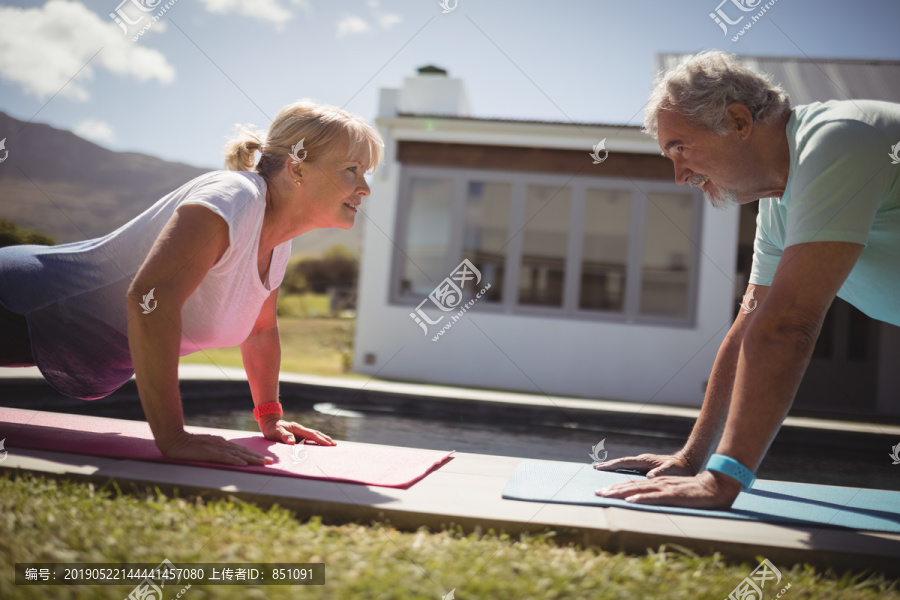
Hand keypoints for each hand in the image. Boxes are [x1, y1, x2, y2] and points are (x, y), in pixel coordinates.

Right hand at [159, 430, 272, 465]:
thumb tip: (227, 456)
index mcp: (221, 443)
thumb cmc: (188, 445)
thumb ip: (216, 450)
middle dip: (257, 457)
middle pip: (243, 451)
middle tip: (270, 462)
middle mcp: (222, 444)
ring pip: (238, 454)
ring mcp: (216, 447)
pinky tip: (244, 464)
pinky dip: (236, 460)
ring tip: (263, 463)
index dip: (253, 455)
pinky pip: (225, 457)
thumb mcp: (206, 446)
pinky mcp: (209, 452)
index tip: (264, 459)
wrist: (174, 439)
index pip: (240, 450)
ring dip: (251, 459)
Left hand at [258, 416, 335, 446]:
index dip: (320, 439)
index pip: (312, 434)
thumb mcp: (275, 432)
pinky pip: (309, 439)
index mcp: (297, 428)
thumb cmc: (271, 428)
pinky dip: (316, 441)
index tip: (328, 444)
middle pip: (316, 434)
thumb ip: (284, 436)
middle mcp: (300, 430)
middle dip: (325, 439)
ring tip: (331, 444)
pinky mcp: (298, 435)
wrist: (268, 423)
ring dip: (322, 439)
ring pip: (314, 435)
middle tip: (334, 444)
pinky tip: (319, 445)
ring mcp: (300, 432)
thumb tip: (293, 442)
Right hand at [593, 451, 695, 477]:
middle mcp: (642, 460)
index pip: (625, 463)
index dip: (612, 465)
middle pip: (621, 463)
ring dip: (614, 469)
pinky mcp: (647, 468)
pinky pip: (630, 470)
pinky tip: (619, 477)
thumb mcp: (671, 470)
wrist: (689, 461)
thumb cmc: (681, 467)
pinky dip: (622, 472)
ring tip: (602, 471)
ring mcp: (644, 463)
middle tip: (594, 469)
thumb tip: (649, 477)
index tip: (599, 468)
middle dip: (608, 466)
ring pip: (625, 466)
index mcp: (645, 461)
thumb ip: (660, 473)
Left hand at [596, 471, 742, 509]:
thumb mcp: (675, 494)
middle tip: (597, 493)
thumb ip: (662, 497)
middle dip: (613, 489)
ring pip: (639, 489)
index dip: (617, 488)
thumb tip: (649, 503)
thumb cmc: (697, 493)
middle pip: (631, 485)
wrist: (717, 486)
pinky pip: (655, 497)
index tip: (602, 491)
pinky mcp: (674, 494)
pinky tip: (631, 501)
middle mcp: (658, 483)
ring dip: (621, 492)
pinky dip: (642, 498)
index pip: (633, 485)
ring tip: (606, 495)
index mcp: (658, 483)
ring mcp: (665, 488)